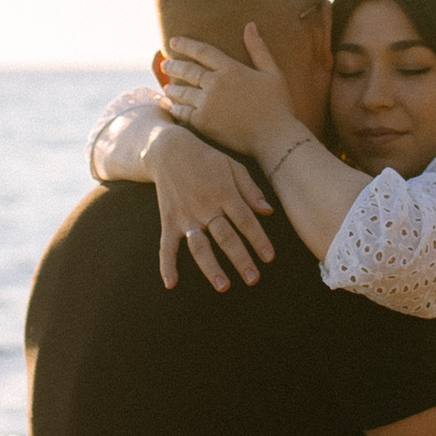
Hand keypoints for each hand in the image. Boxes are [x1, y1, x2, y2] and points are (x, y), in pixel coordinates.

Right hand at [142, 120, 273, 291]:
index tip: (268, 258)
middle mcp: (205, 206)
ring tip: (223, 286)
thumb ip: (250, 189)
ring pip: (199, 245)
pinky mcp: (169, 220)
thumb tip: (268, 212)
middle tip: (253, 279)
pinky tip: (171, 284)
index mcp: (224, 192)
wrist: (169, 149)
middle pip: (225, 236)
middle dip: (240, 259)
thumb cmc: (207, 159)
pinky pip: (166, 245)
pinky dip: (167, 265)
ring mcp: (185, 215)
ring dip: (211, 267)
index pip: (245, 220)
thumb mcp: (233, 166)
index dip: (258, 239)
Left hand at [157, 26, 301, 171]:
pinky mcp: (203, 122)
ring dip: (172, 87)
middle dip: (174, 65)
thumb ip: (259, 49)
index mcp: (232, 69)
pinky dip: (174, 108)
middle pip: (188, 70)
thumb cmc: (278, 105)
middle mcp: (216, 83)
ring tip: (166, 86)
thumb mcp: (272, 72)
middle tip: (165, 64)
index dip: (186, 45)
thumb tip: (250, 24)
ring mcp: (208, 103)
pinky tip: (170, 106)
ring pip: (182, 91)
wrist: (275, 137)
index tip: (173, 41)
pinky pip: (182, 112)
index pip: (203, 51)